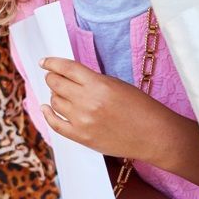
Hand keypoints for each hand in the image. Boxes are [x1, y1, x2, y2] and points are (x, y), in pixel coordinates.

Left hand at [39, 57, 180, 162]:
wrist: (154, 135)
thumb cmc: (140, 107)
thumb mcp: (116, 84)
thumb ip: (91, 80)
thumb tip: (68, 77)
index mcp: (98, 84)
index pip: (66, 68)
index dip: (51, 63)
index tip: (44, 62)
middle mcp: (87, 102)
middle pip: (55, 84)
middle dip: (52, 78)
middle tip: (53, 77)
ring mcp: (82, 121)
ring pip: (54, 102)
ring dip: (54, 95)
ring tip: (61, 94)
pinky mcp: (81, 137)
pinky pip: (55, 124)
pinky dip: (47, 114)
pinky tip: (46, 108)